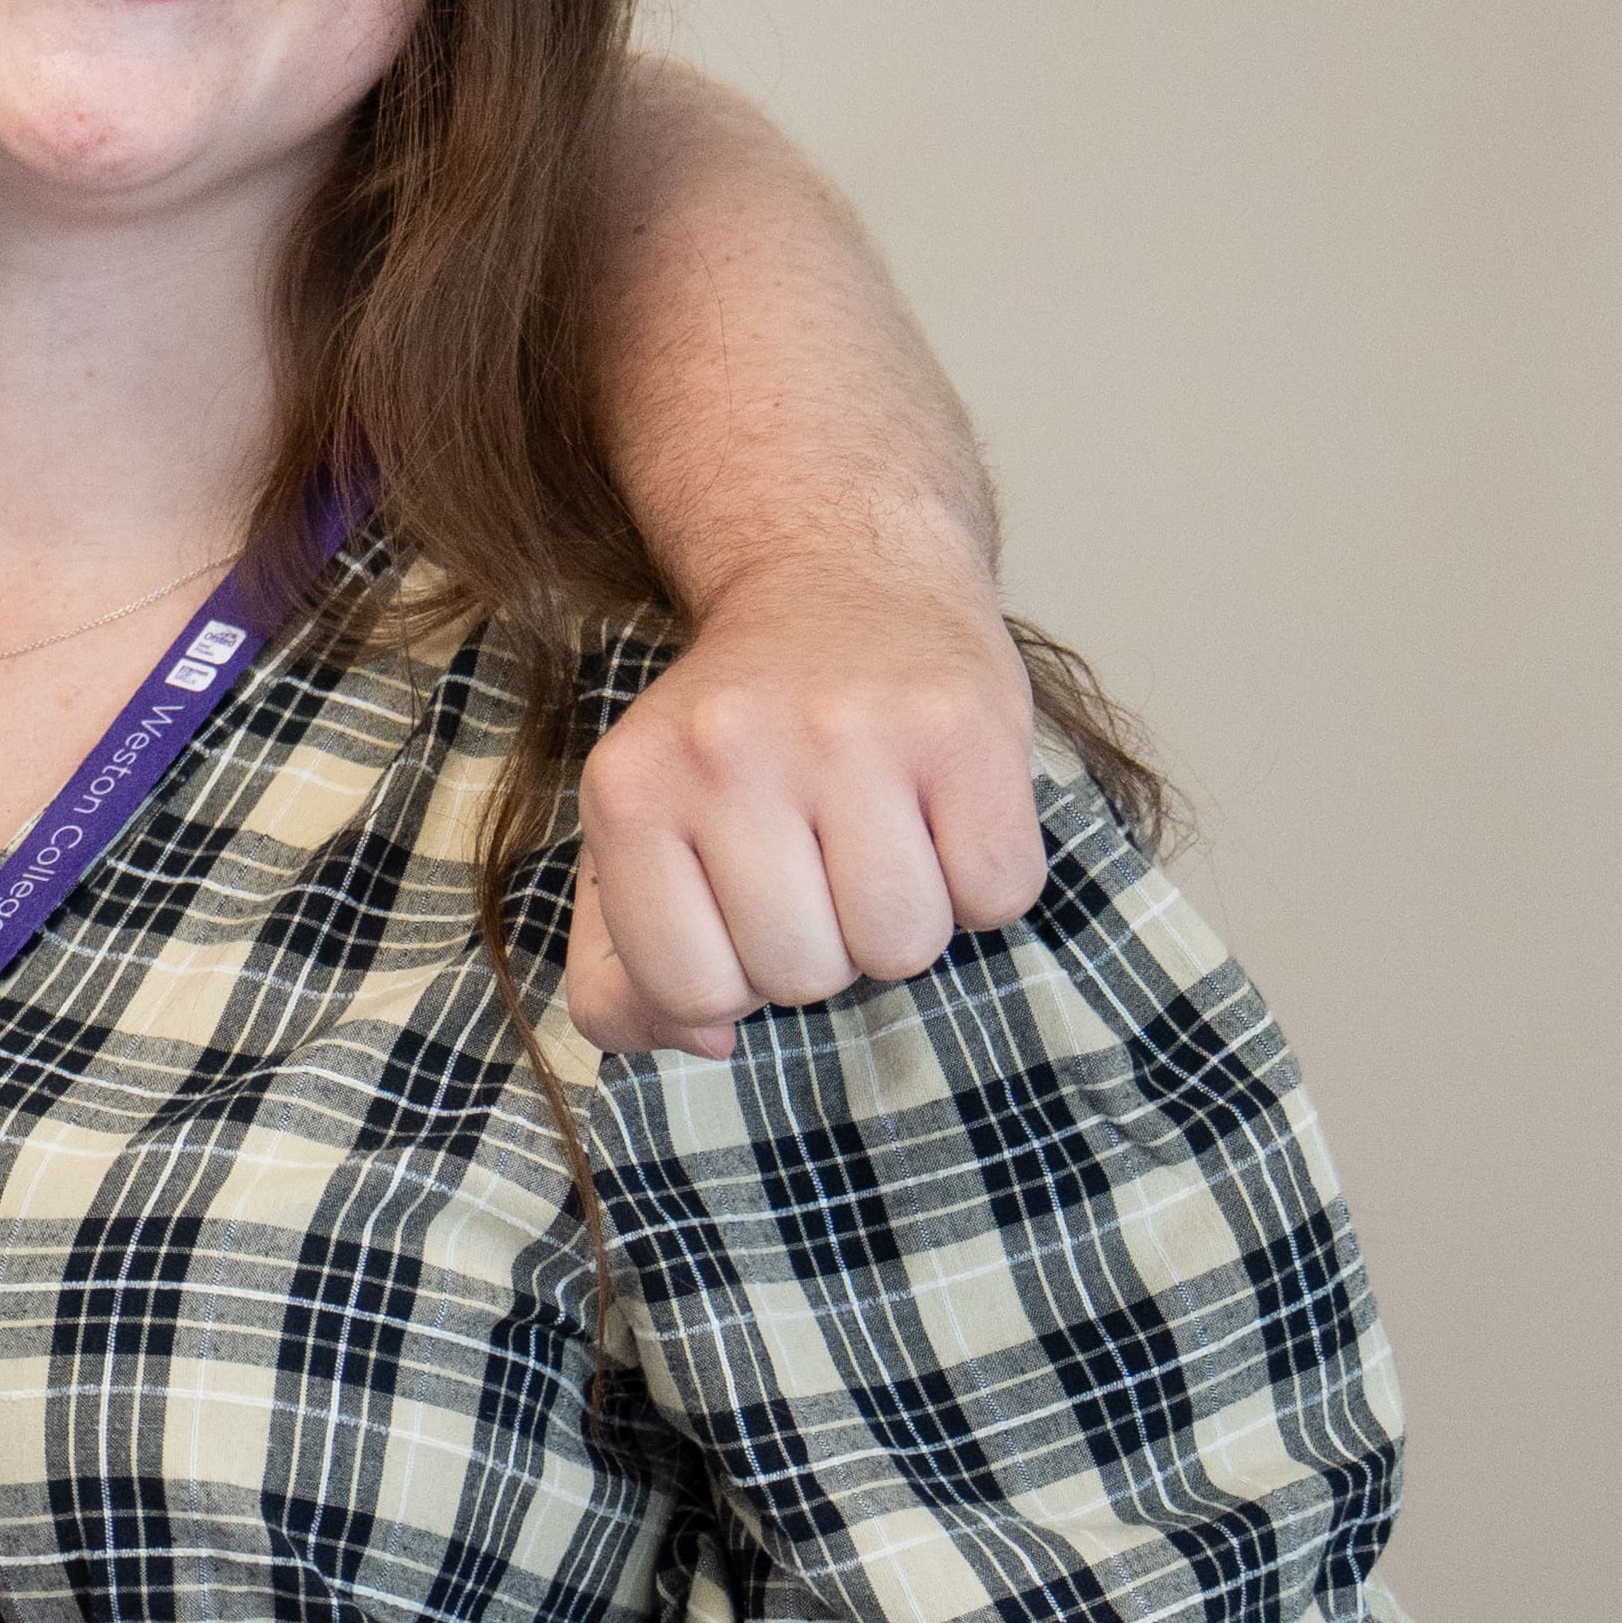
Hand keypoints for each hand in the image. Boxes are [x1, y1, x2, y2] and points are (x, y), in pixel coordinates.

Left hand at [560, 560, 1044, 1061]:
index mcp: (631, 790)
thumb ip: (625, 964)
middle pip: (800, 977)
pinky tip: (943, 815)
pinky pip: (997, 897)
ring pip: (901, 948)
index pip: (685, 992)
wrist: (841, 577)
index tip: (743, 912)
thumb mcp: (643, 833)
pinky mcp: (961, 723)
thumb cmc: (740, 737)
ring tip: (882, 836)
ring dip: (905, 920)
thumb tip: (707, 1045)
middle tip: (821, 862)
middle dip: (821, 948)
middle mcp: (729, 752)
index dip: (732, 982)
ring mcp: (849, 732)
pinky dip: (982, 883)